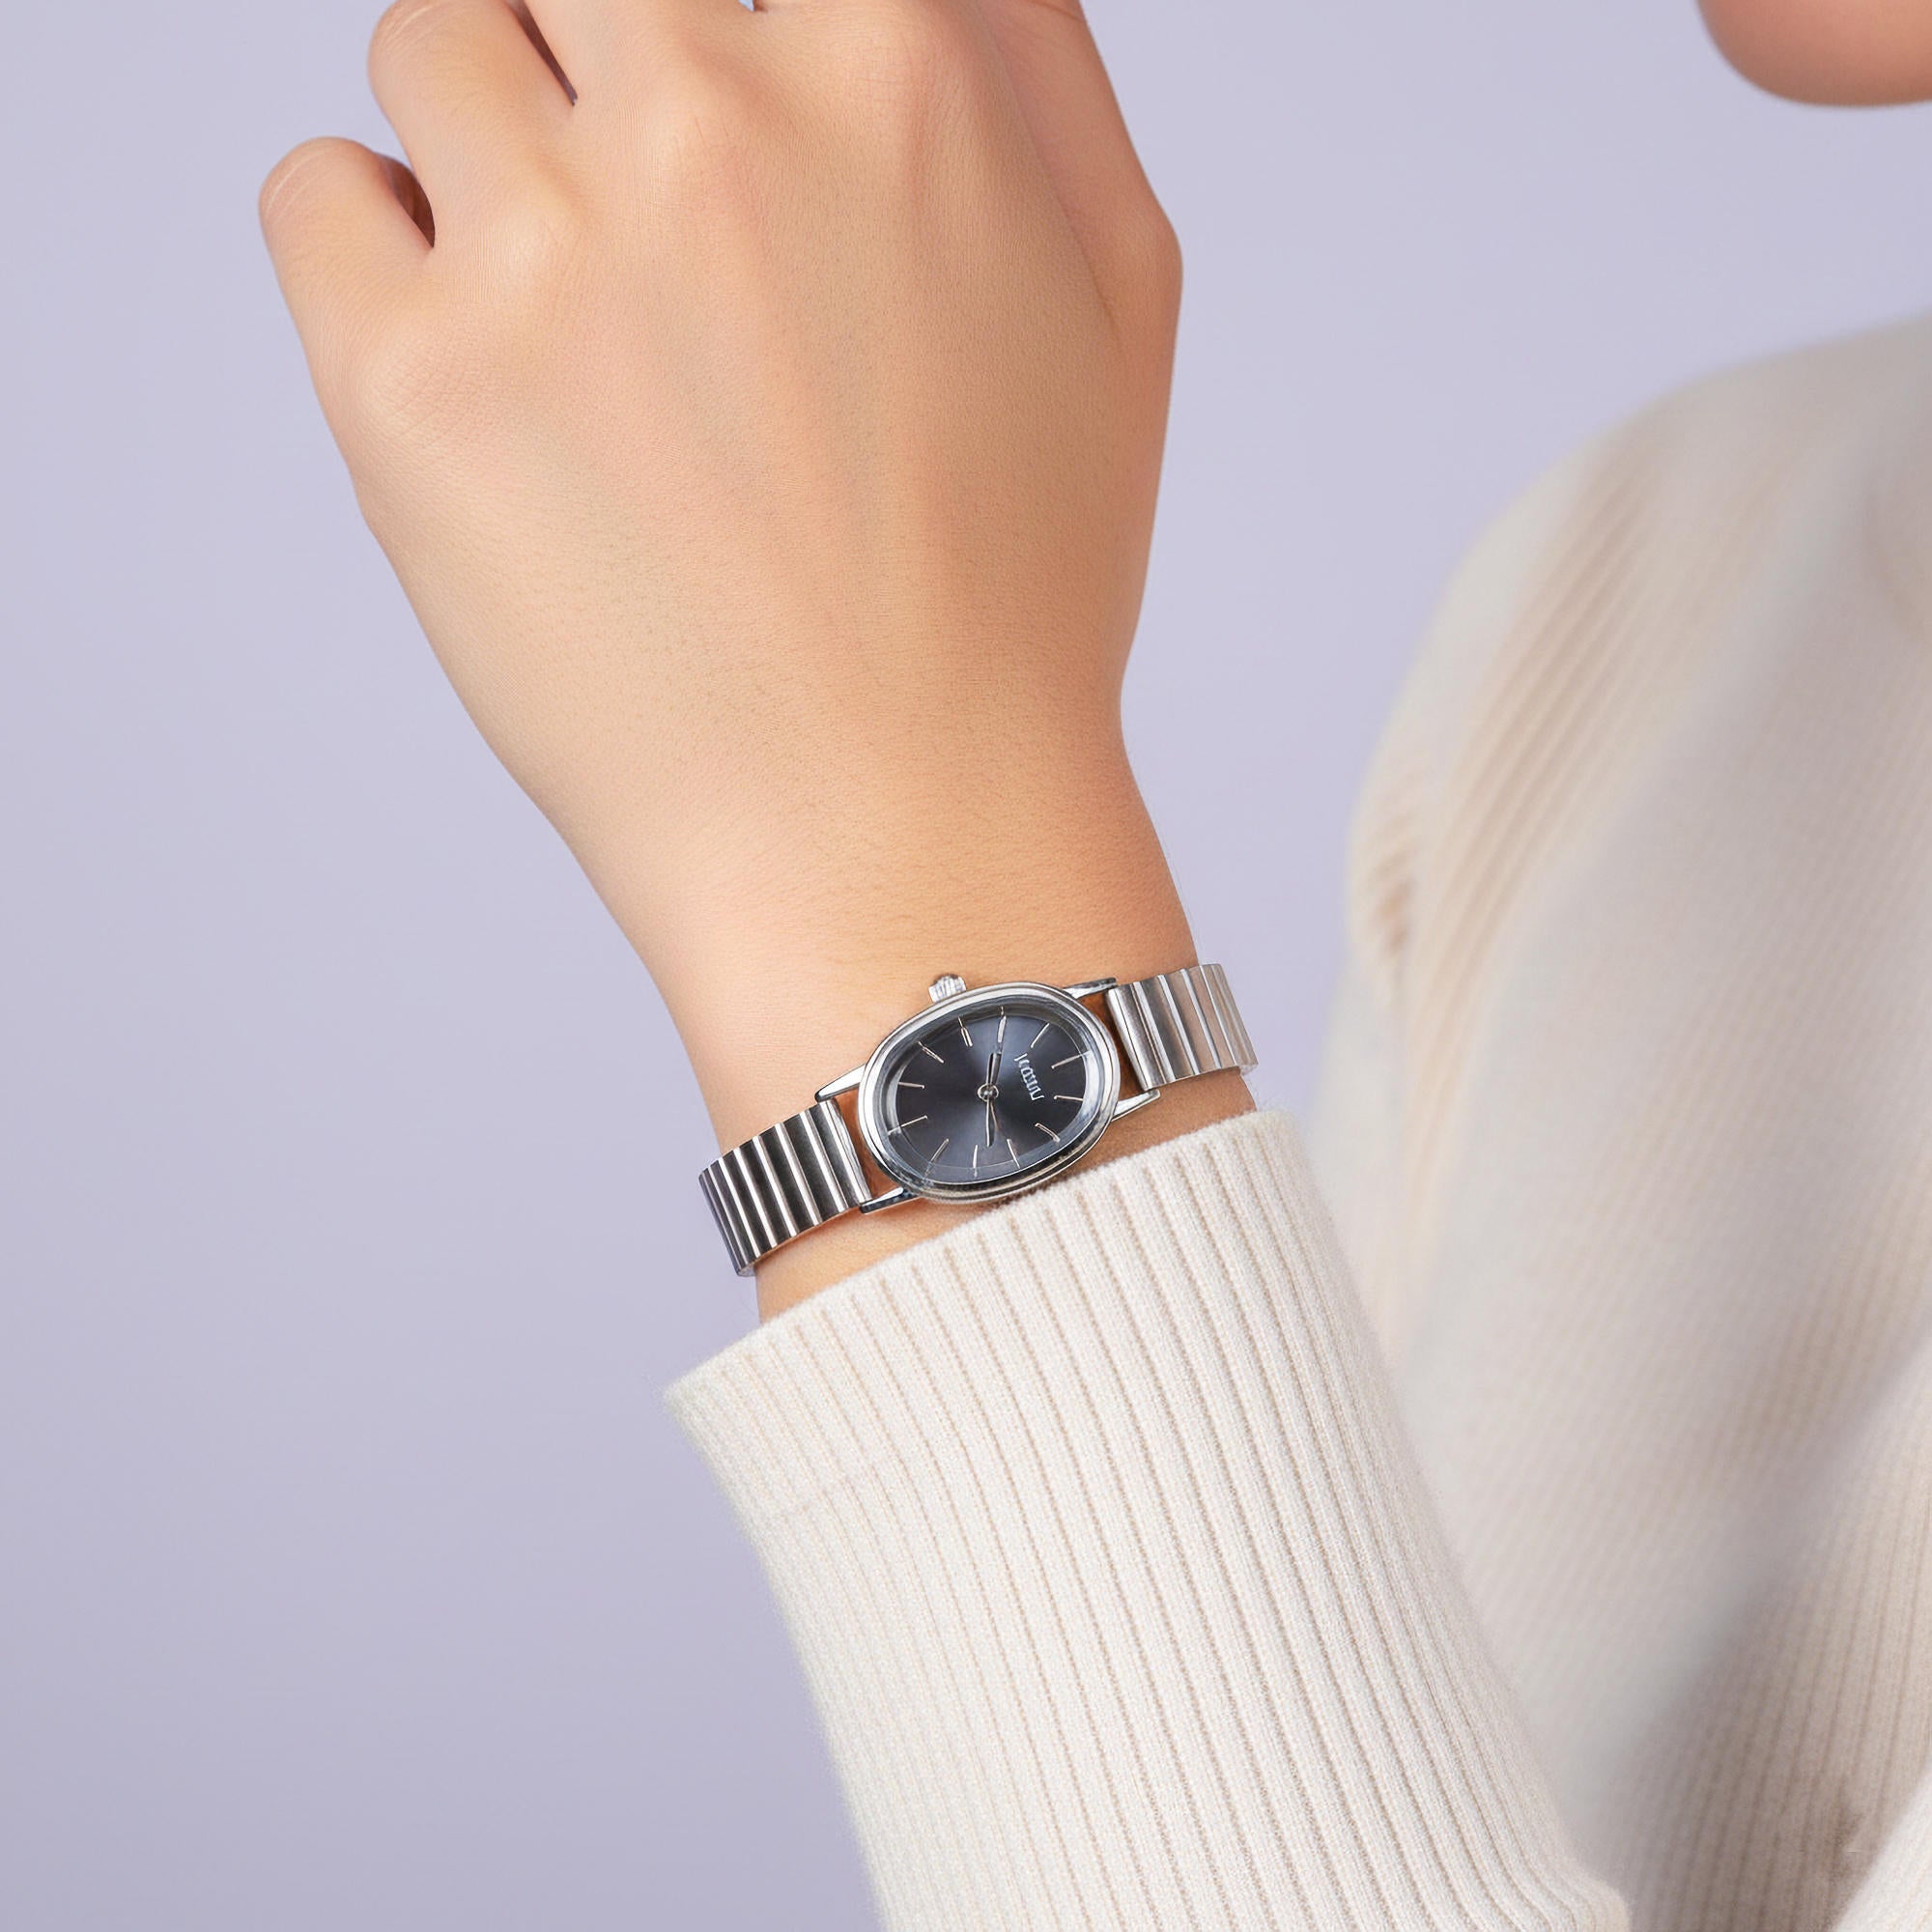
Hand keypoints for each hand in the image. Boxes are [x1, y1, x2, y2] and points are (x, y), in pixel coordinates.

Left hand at [262, 0, 1246, 1307]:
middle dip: (611, 63)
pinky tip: (486, 369)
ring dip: (492, 145)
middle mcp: (710, 125)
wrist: (897, 835)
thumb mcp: (1118, 294)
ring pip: (432, 35)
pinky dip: (379, 250)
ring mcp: (546, 249)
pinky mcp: (406, 382)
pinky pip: (318, 191)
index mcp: (898, 72)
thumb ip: (1036, 59)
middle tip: (654, 219)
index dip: (737, 41)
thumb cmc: (1015, 600)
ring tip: (577, 316)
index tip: (723, 120)